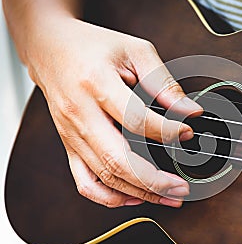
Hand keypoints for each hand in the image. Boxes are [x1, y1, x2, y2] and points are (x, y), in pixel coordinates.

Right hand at [27, 18, 202, 207]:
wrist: (50, 48)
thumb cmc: (92, 47)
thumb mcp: (134, 50)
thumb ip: (162, 82)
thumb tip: (189, 110)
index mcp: (96, 84)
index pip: (136, 119)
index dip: (168, 131)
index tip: (187, 131)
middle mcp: (80, 114)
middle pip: (117, 159)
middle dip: (154, 181)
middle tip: (181, 187)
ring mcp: (71, 134)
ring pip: (104, 176)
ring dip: (139, 192)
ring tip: (168, 195)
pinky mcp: (70, 145)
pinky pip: (85, 182)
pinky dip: (109, 196)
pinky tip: (133, 196)